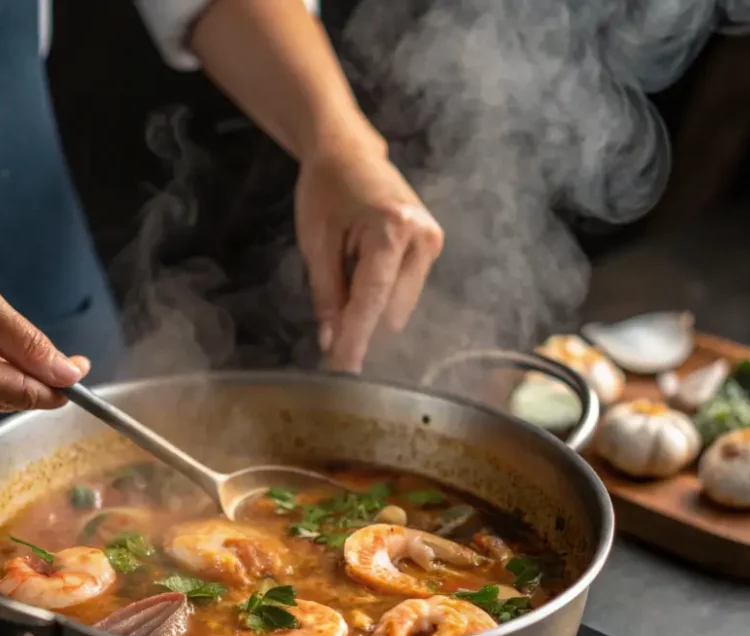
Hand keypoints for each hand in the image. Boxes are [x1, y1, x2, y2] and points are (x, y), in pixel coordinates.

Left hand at [295, 138, 443, 371]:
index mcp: (392, 230)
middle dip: (360, 326)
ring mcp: (432, 243)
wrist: (347, 150)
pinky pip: (403, 290)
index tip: (342, 371)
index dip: (355, 340)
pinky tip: (359, 279)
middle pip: (391, 309)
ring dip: (370, 311)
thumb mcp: (317, 244)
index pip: (372, 301)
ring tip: (343, 285)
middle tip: (329, 327)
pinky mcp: (432, 247)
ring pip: (399, 305)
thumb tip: (332, 342)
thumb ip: (327, 295)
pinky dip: (380, 297)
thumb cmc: (325, 189)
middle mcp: (422, 239)